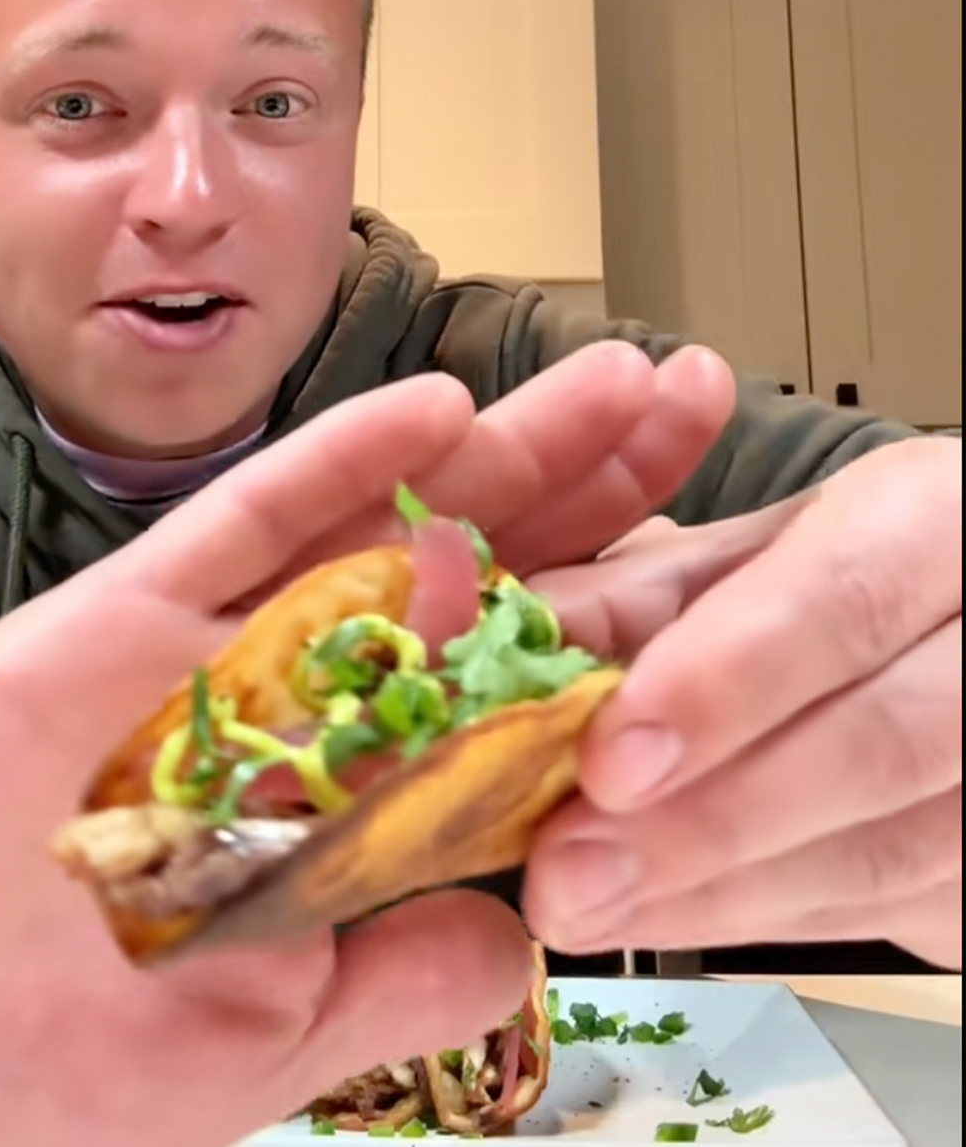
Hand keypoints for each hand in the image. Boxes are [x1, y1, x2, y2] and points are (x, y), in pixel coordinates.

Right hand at [0, 371, 665, 1146]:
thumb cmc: (16, 1069)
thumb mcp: (244, 1055)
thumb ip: (384, 986)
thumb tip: (529, 940)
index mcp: (315, 836)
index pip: (493, 721)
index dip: (607, 647)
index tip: (712, 592)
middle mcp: (276, 734)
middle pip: (463, 601)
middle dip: (581, 509)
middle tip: (687, 409)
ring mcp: (200, 670)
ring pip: (374, 543)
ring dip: (498, 465)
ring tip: (616, 386)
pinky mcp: (112, 626)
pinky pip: (238, 531)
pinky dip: (334, 469)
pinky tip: (434, 412)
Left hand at [520, 436, 961, 970]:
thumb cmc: (857, 575)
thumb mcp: (761, 549)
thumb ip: (645, 593)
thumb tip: (513, 635)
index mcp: (940, 518)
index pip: (843, 600)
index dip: (723, 686)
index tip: (607, 761)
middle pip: (882, 742)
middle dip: (706, 820)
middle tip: (565, 873)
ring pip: (895, 848)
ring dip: (720, 891)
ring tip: (584, 906)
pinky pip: (895, 908)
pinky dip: (762, 918)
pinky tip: (659, 916)